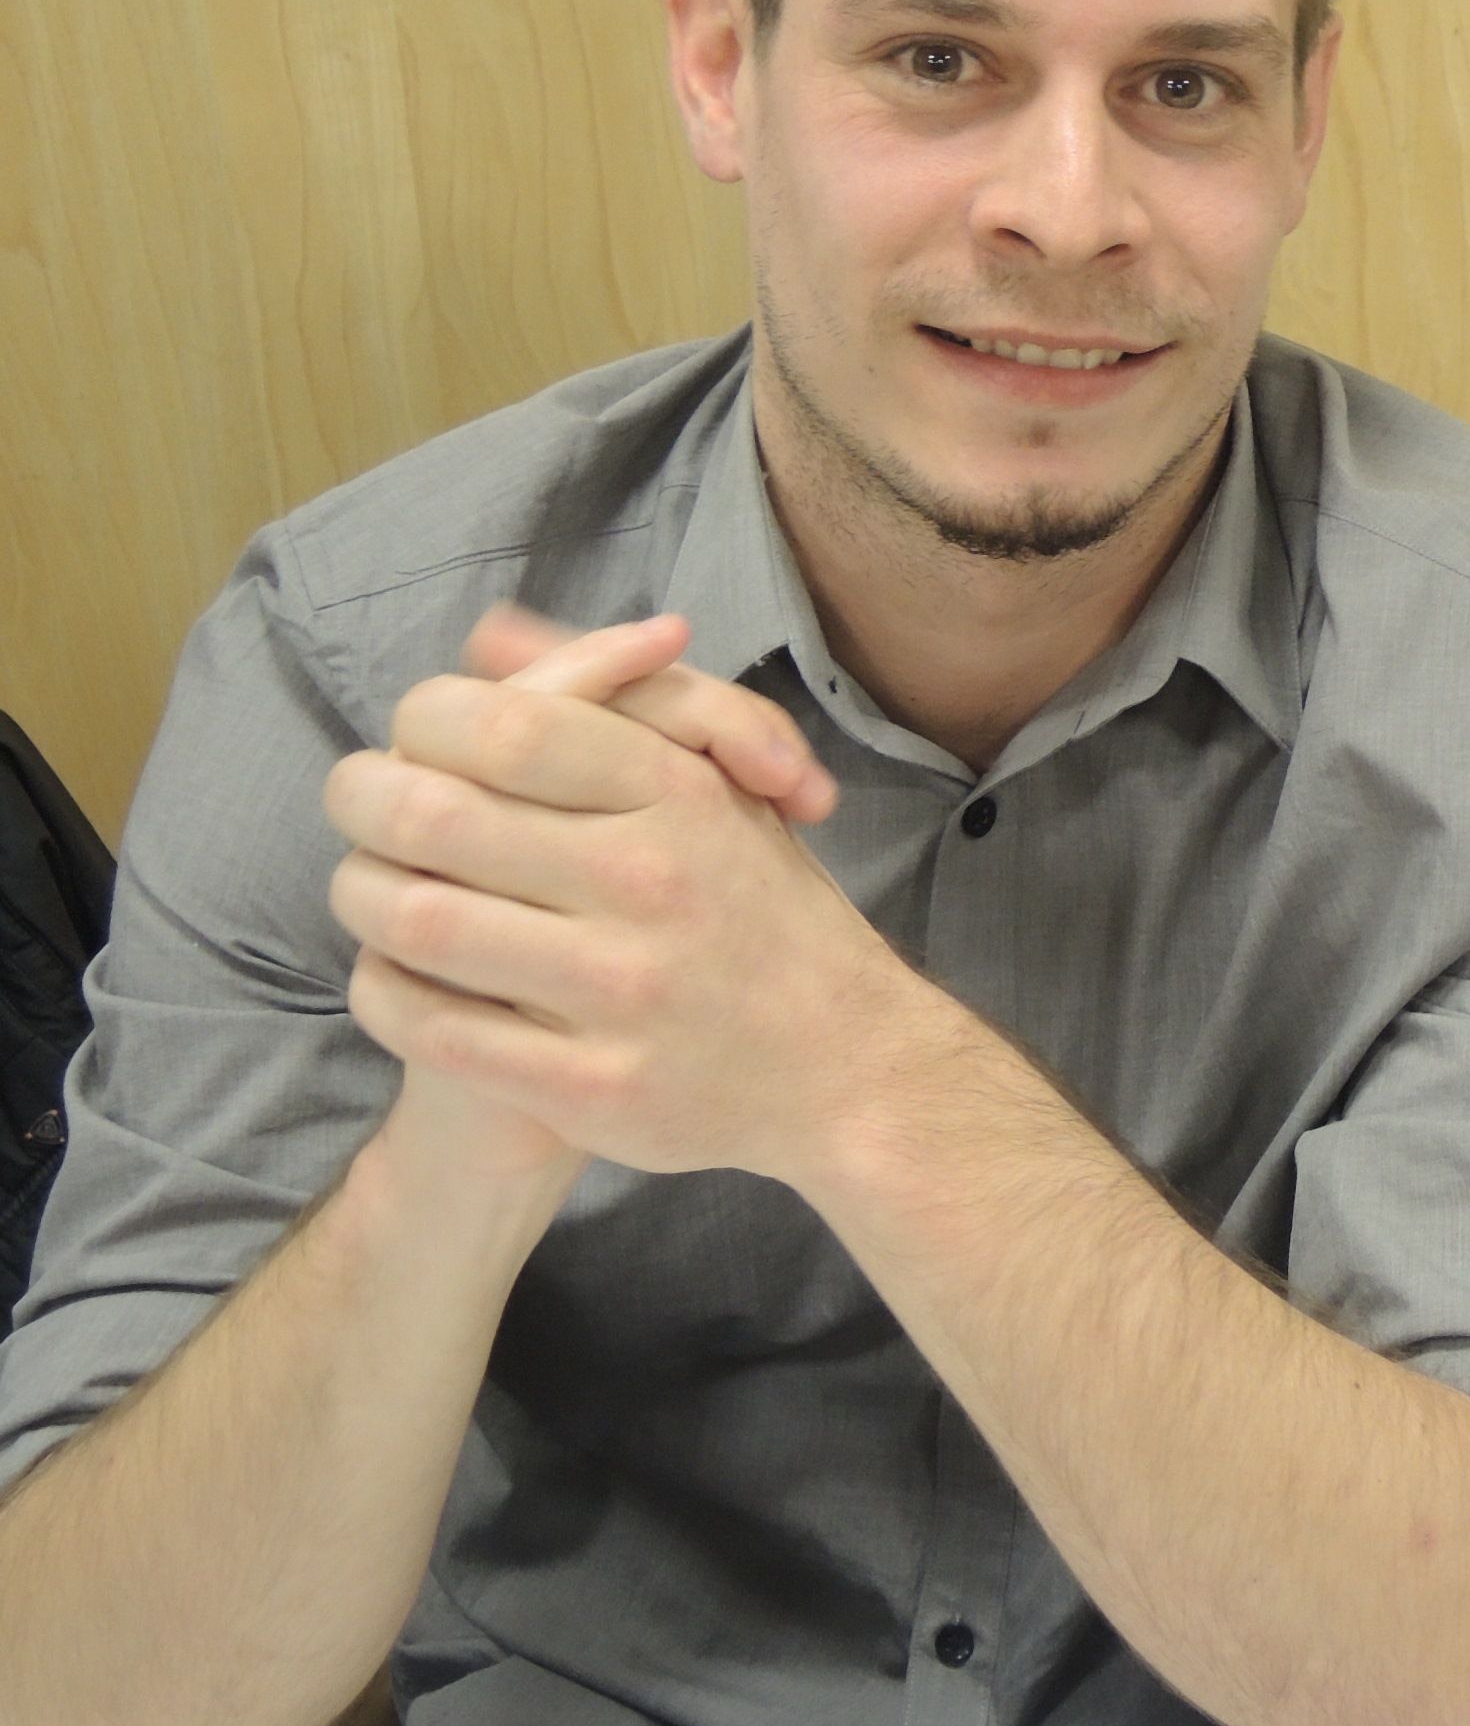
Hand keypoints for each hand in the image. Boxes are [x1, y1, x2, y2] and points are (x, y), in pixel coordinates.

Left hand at [353, 618, 773, 1206]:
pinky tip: (403, 977)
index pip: (504, 725)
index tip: (417, 742)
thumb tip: (491, 636)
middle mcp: (653, 882)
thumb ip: (610, 703)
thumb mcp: (717, 788)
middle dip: (363, 800)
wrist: (851, 1069)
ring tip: (376, 891)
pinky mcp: (592, 1088)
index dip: (426, 721)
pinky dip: (388, 994)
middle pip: (432, 814)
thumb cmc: (765, 916)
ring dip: (365, 898)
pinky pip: (433, 1027)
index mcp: (682, 795)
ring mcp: (621, 990)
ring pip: (417, 921)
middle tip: (362, 807)